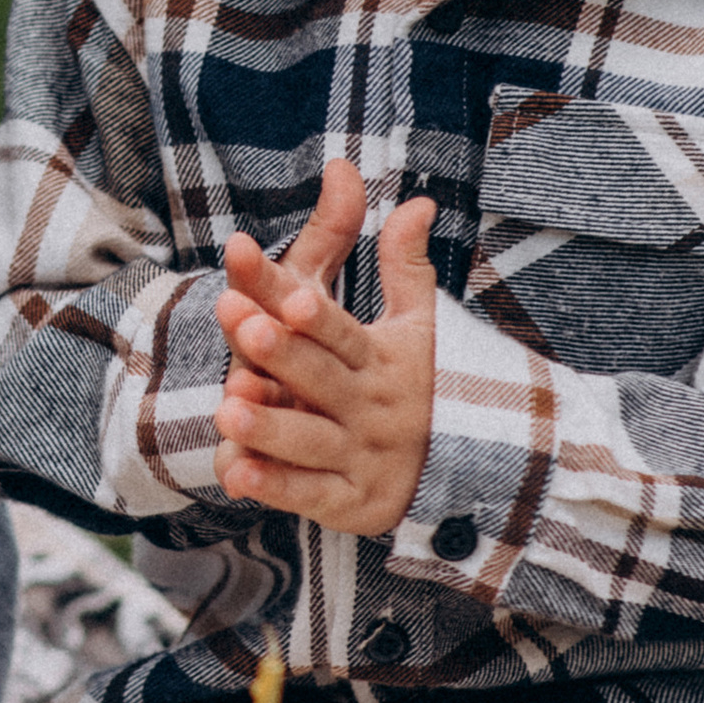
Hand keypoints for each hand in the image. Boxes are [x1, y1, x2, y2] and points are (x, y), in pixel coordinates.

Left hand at [212, 157, 437, 537]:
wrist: (477, 473)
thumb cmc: (427, 384)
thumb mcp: (418, 324)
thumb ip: (404, 264)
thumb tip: (415, 200)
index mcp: (383, 359)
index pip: (342, 332)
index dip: (317, 317)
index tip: (289, 296)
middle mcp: (371, 407)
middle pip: (320, 379)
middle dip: (282, 354)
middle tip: (243, 327)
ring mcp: (362, 456)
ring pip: (309, 440)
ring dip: (269, 426)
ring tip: (226, 407)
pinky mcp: (352, 502)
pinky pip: (308, 493)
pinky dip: (273, 485)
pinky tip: (234, 470)